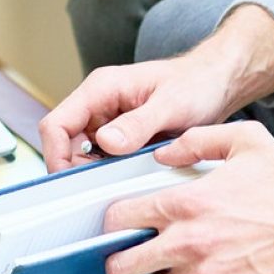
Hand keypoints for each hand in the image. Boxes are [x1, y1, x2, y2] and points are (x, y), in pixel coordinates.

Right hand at [38, 4, 273, 171]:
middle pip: (66, 143)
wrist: (217, 82)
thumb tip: (105, 143)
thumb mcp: (170, 105)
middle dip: (77, 169)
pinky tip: (132, 179)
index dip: (56, 155)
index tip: (71, 182)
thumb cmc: (196, 83)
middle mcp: (98, 104)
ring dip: (96, 172)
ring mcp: (108, 120)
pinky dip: (111, 171)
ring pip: (83, 153)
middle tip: (101, 191)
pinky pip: (104, 157)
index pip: (57, 123)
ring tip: (121, 184)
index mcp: (100, 89)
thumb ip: (138, 124)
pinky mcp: (121, 134)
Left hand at [101, 123, 273, 273]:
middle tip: (130, 261)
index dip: (112, 222)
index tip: (118, 226)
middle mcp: (192, 244)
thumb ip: (196, 141)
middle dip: (120, 265)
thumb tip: (163, 155)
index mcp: (188, 203)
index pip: (119, 218)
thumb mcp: (245, 141)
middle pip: (123, 268)